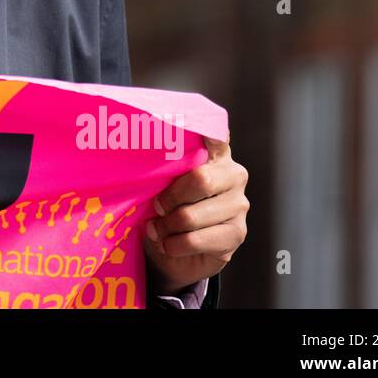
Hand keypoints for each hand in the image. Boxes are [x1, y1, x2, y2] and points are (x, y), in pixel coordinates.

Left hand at [143, 136, 248, 293]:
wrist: (178, 250)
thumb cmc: (169, 207)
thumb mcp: (163, 184)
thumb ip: (164, 169)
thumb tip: (138, 151)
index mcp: (215, 155)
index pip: (216, 136)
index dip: (209, 131)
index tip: (196, 127)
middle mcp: (233, 175)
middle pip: (201, 180)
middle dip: (170, 198)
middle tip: (156, 207)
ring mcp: (239, 205)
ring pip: (192, 215)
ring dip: (166, 226)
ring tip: (157, 229)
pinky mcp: (236, 234)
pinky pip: (196, 240)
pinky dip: (173, 244)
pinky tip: (168, 243)